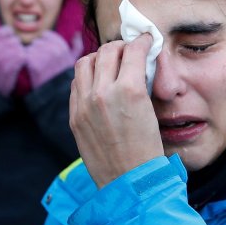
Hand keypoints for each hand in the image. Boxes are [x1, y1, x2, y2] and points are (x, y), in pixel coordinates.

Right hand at [0, 25, 26, 96]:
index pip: (6, 30)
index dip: (9, 35)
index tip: (8, 42)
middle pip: (15, 38)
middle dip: (15, 44)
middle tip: (11, 52)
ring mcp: (3, 57)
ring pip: (20, 46)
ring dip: (19, 52)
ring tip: (13, 59)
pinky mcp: (12, 66)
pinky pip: (23, 56)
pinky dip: (23, 59)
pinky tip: (17, 64)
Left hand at [26, 30, 82, 88]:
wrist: (55, 93)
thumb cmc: (64, 76)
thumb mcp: (73, 60)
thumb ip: (76, 46)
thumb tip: (76, 33)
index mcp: (61, 46)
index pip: (46, 35)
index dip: (44, 43)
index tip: (46, 51)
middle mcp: (53, 49)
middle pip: (37, 41)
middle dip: (37, 49)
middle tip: (41, 60)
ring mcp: (43, 55)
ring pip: (30, 48)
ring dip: (31, 55)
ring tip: (37, 65)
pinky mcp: (32, 63)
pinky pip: (25, 56)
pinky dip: (26, 62)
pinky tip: (32, 69)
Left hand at [69, 34, 162, 187]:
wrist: (129, 183)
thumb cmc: (147, 152)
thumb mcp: (151, 112)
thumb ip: (139, 84)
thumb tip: (136, 65)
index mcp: (130, 90)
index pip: (133, 50)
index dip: (141, 41)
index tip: (144, 40)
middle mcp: (103, 92)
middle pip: (107, 51)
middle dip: (120, 46)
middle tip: (127, 49)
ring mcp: (85, 104)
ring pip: (85, 62)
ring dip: (99, 57)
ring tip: (109, 62)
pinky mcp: (74, 116)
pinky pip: (76, 83)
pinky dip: (87, 76)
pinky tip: (97, 81)